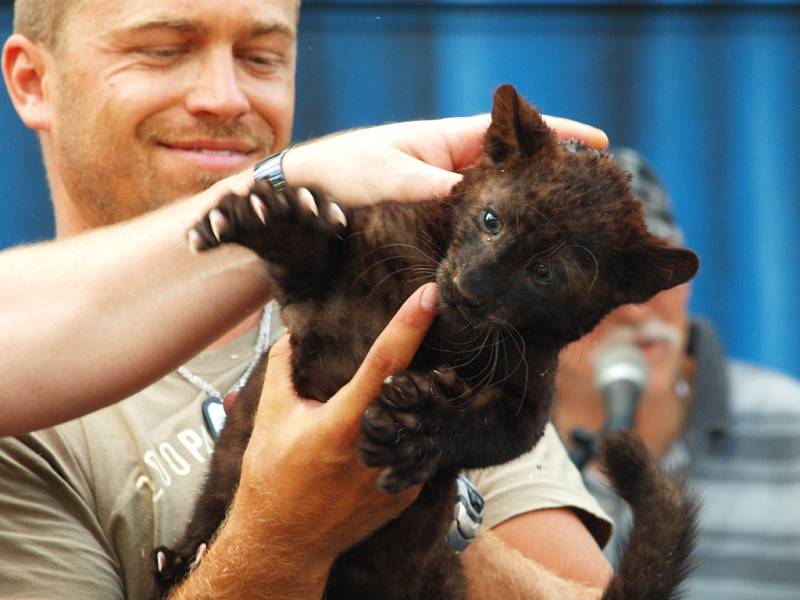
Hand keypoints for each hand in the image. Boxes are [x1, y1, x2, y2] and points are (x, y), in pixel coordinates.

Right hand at [230, 283, 439, 565]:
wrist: (283, 541)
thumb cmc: (272, 478)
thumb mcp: (270, 417)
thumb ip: (284, 368)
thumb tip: (293, 331)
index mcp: (345, 424)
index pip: (385, 362)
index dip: (410, 324)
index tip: (430, 295)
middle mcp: (379, 448)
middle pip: (418, 388)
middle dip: (428, 358)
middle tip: (432, 332)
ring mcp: (398, 473)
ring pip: (424, 420)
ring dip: (420, 398)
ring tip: (410, 385)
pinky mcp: (409, 491)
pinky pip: (418, 448)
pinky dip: (410, 433)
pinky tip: (395, 429)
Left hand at [282, 113, 607, 204]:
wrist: (300, 199)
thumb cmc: (338, 172)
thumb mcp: (387, 178)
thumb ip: (432, 188)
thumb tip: (475, 203)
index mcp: (445, 142)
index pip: (510, 132)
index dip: (556, 133)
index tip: (598, 142)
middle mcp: (450, 167)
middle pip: (512, 167)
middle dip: (551, 177)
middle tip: (593, 195)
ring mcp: (443, 194)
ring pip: (495, 200)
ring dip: (526, 209)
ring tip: (567, 227)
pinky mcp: (432, 221)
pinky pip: (472, 225)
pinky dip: (494, 234)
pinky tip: (512, 252)